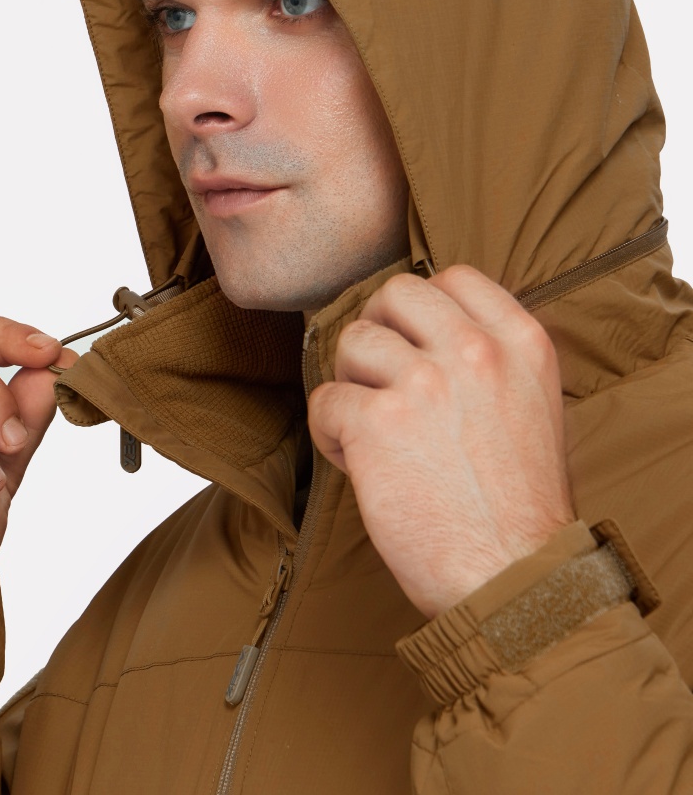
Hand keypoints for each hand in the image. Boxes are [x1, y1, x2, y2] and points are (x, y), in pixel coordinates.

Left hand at [308, 266, 573, 618]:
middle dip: (376, 333)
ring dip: (350, 385)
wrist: (514, 579)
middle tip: (379, 380)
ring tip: (370, 431)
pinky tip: (355, 462)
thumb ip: (488, 356)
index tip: (411, 343)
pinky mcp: (378, 423)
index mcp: (520, 341)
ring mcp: (425, 383)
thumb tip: (424, 328)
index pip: (453, 277)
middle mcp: (474, 351)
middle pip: (393, 295)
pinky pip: (325, 400)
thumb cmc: (517, 503)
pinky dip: (329, 432)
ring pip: (351, 342)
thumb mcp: (531, 405)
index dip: (419, 308)